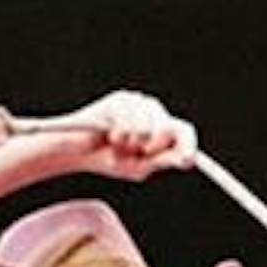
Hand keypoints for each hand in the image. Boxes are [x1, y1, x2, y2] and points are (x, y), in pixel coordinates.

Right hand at [72, 88, 197, 179]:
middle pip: (167, 130)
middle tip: (131, 152)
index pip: (183, 131)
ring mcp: (136, 102)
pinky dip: (119, 137)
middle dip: (150, 149)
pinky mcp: (119, 100)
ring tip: (117, 144)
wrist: (78, 152)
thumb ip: (162, 160)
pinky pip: (129, 123)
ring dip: (130, 144)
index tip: (188, 161)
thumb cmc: (108, 158)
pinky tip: (109, 136)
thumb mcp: (139, 166)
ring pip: (147, 128)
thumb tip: (187, 158)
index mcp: (161, 127)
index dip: (188, 145)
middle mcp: (152, 110)